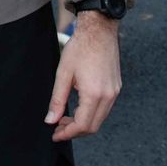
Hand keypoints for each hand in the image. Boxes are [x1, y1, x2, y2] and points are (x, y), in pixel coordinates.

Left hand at [46, 13, 121, 141]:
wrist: (99, 30)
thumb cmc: (80, 48)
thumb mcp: (63, 74)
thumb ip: (57, 99)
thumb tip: (50, 120)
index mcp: (94, 94)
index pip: (82, 125)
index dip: (67, 133)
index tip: (55, 135)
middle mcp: (108, 96)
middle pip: (93, 126)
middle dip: (74, 131)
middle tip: (58, 128)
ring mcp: (114, 92)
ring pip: (99, 118)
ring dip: (82, 122)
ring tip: (65, 118)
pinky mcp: (116, 87)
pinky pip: (104, 108)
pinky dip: (91, 113)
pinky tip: (77, 107)